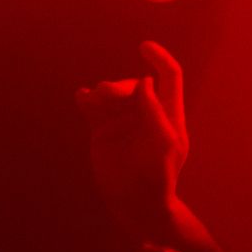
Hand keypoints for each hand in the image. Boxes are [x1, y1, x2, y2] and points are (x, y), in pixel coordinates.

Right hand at [76, 42, 188, 242]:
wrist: (136, 204)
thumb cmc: (158, 178)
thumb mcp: (163, 145)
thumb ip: (154, 112)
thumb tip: (145, 81)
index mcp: (168, 113)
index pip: (169, 76)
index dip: (159, 58)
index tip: (144, 46)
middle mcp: (146, 113)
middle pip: (133, 84)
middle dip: (120, 86)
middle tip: (106, 94)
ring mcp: (123, 121)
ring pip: (111, 93)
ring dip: (103, 91)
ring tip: (93, 98)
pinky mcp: (102, 131)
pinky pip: (93, 108)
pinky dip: (87, 99)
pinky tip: (82, 97)